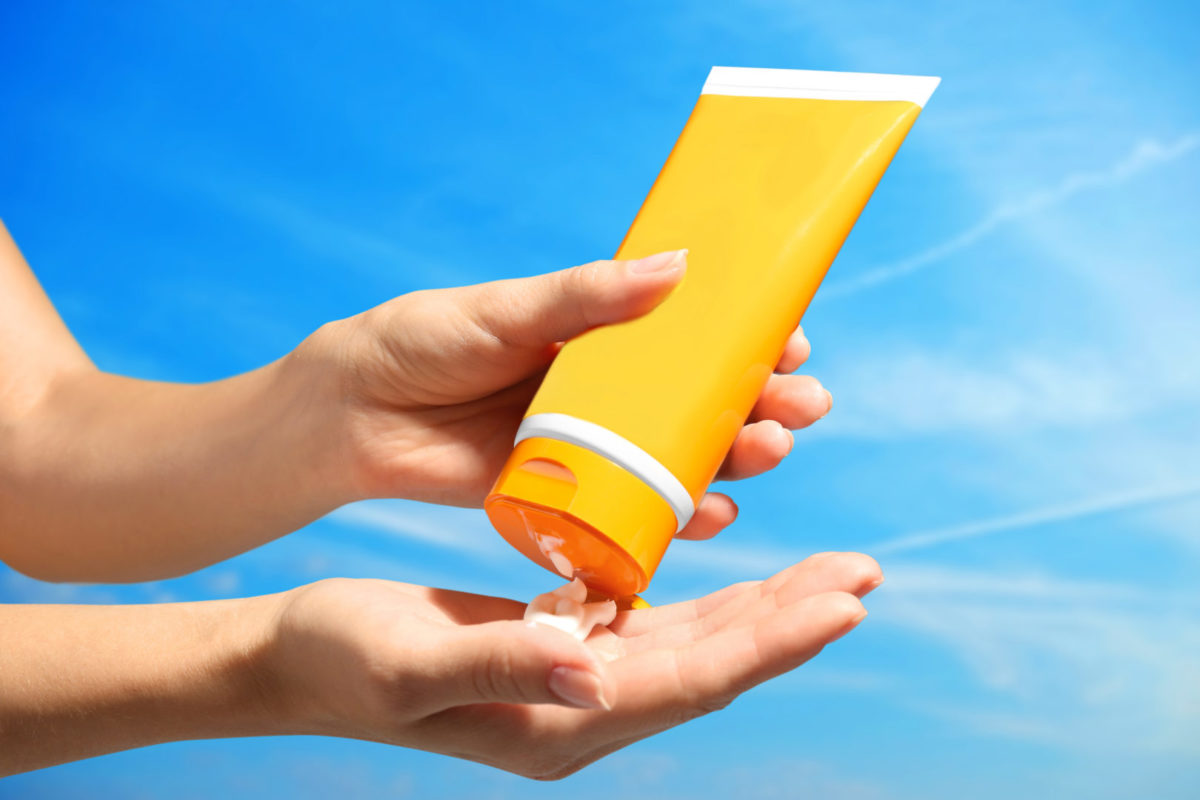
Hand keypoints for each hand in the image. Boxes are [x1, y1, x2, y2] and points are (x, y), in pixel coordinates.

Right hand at [265, 551, 880, 778]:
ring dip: (763, 610)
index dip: (769, 643)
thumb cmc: (342, 660)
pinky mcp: (562, 650)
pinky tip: (739, 574)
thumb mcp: (411, 662)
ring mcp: (576, 683)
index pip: (690, 682)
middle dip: (790, 622)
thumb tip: (595, 669)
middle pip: (712, 665)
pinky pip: (654, 626)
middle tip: (864, 576)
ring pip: (694, 645)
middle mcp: (583, 710)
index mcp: (558, 722)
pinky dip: (706, 598)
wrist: (297, 661)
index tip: (842, 602)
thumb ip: (503, 668)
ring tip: (831, 574)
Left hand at [300, 251, 832, 538]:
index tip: (791, 339)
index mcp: (593, 335)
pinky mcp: (564, 497)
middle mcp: (601, 392)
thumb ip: (583, 296)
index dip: (742, 340)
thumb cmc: (422, 343)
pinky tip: (712, 513)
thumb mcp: (505, 310)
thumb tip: (677, 266)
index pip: (685, 336)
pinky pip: (633, 508)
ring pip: (677, 455)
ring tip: (769, 451)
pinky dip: (677, 513)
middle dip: (757, 404)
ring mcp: (587, 446)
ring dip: (733, 457)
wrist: (351, 417)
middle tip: (801, 407)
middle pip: (697, 401)